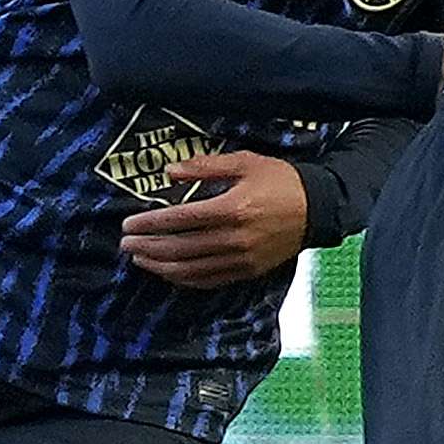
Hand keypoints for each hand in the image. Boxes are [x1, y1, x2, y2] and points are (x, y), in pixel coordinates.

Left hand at [118, 150, 312, 288]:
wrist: (318, 208)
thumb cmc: (280, 180)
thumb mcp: (244, 162)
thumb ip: (205, 166)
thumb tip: (169, 172)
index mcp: (231, 208)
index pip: (179, 220)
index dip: (150, 224)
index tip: (128, 225)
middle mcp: (234, 238)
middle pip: (180, 248)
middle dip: (148, 248)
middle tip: (125, 245)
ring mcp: (241, 259)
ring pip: (191, 269)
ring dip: (160, 267)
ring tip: (140, 260)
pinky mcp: (248, 272)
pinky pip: (209, 280)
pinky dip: (185, 279)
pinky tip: (169, 274)